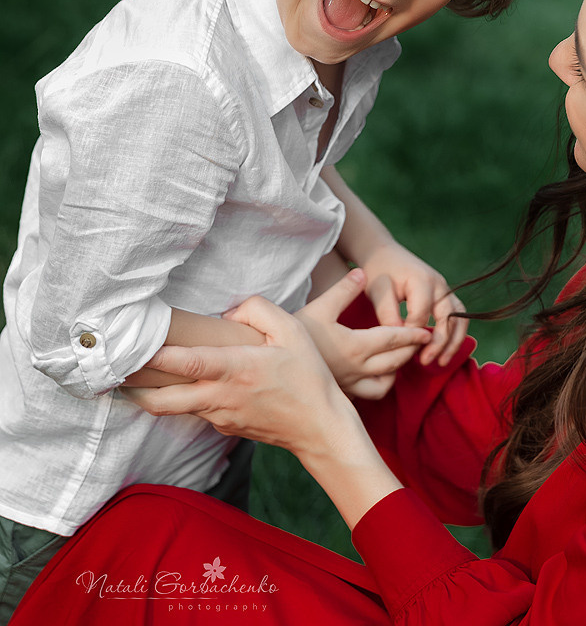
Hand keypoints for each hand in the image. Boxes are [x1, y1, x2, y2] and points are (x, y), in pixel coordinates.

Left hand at [123, 297, 354, 459]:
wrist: (320, 427)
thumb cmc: (308, 377)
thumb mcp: (292, 330)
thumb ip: (258, 310)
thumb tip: (229, 312)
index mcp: (237, 369)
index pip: (187, 363)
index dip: (157, 357)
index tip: (134, 348)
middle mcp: (221, 397)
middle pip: (163, 401)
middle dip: (133, 390)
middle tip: (112, 375)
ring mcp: (220, 416)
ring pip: (174, 409)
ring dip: (152, 395)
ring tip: (133, 378)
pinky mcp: (224, 428)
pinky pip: (195, 411)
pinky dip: (180, 400)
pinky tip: (179, 386)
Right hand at [296, 268, 430, 398]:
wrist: (268, 361)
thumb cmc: (295, 333)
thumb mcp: (320, 306)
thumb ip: (344, 289)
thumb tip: (362, 272)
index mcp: (356, 346)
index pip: (393, 340)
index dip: (412, 335)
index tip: (427, 332)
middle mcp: (356, 368)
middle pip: (395, 362)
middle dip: (410, 351)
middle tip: (420, 342)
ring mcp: (348, 384)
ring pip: (383, 384)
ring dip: (395, 372)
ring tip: (399, 360)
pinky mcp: (338, 393)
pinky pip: (365, 396)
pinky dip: (376, 387)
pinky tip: (373, 376)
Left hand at [358, 240, 467, 366]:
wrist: (384, 254)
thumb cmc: (378, 272)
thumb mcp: (377, 290)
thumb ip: (388, 314)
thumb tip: (401, 338)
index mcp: (421, 280)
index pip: (420, 314)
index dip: (411, 334)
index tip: (401, 347)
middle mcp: (439, 284)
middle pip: (448, 317)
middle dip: (440, 343)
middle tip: (425, 362)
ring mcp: (445, 289)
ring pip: (459, 317)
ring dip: (453, 341)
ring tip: (441, 362)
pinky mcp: (445, 295)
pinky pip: (457, 316)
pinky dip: (454, 333)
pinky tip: (443, 350)